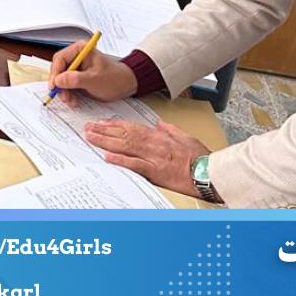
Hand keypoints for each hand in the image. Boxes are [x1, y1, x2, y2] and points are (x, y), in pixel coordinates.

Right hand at [48, 41, 136, 104]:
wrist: (125, 85)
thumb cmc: (114, 78)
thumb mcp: (94, 80)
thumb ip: (76, 79)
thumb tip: (58, 80)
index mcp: (80, 49)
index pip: (60, 59)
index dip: (55, 73)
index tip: (54, 86)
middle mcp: (76, 56)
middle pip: (59, 69)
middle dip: (60, 85)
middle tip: (63, 96)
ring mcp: (76, 67)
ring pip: (61, 79)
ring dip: (64, 91)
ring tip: (71, 100)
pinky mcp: (77, 77)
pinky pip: (67, 85)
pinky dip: (68, 94)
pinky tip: (74, 100)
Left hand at [83, 118, 213, 198]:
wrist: (208, 173)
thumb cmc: (199, 157)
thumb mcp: (186, 137)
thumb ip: (171, 130)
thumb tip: (160, 123)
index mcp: (160, 136)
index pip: (132, 127)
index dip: (115, 124)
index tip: (101, 123)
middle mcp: (154, 144)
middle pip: (124, 134)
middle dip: (104, 131)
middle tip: (87, 128)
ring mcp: (153, 157)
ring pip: (125, 146)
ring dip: (106, 141)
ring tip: (91, 138)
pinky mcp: (155, 171)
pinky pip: (135, 164)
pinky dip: (120, 160)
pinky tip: (107, 156)